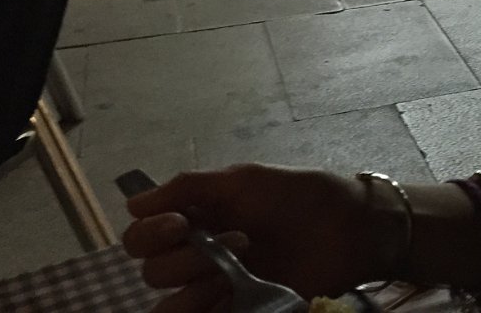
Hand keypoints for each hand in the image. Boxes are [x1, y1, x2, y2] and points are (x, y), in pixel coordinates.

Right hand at [122, 163, 388, 312]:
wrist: (348, 227)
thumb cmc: (298, 197)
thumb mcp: (243, 181)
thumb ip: (187, 188)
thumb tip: (132, 203)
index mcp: (197, 221)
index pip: (142, 237)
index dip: (149, 233)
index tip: (178, 223)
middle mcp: (200, 256)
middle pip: (152, 272)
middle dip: (183, 258)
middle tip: (234, 240)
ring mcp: (219, 288)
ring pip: (169, 305)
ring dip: (193, 285)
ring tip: (237, 267)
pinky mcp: (240, 310)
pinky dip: (202, 307)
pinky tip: (229, 289)